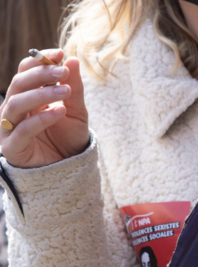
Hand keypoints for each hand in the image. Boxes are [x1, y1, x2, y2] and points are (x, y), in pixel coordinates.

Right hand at [0, 49, 88, 168]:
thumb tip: (71, 60)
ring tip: (66, 91)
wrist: (69, 170)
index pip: (25, 72)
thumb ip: (73, 88)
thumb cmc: (69, 138)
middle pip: (18, 84)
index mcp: (25, 96)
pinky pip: (22, 130)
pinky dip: (41, 119)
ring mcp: (9, 128)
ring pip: (17, 104)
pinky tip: (59, 111)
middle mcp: (13, 109)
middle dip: (41, 75)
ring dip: (41, 94)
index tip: (59, 53)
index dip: (39, 60)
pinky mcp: (12, 148)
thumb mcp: (76, 111)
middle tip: (63, 71)